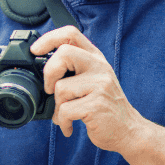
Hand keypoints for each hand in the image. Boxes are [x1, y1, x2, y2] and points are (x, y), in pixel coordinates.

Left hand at [32, 26, 144, 153]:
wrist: (128, 130)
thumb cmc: (104, 106)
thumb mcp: (92, 80)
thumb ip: (73, 70)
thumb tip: (40, 69)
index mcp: (95, 58)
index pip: (71, 34)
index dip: (49, 38)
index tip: (35, 50)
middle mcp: (99, 67)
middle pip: (64, 52)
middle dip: (49, 73)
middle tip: (50, 89)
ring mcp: (100, 85)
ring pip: (61, 88)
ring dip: (57, 106)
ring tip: (66, 114)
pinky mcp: (97, 105)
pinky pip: (66, 110)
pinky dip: (62, 121)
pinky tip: (69, 125)